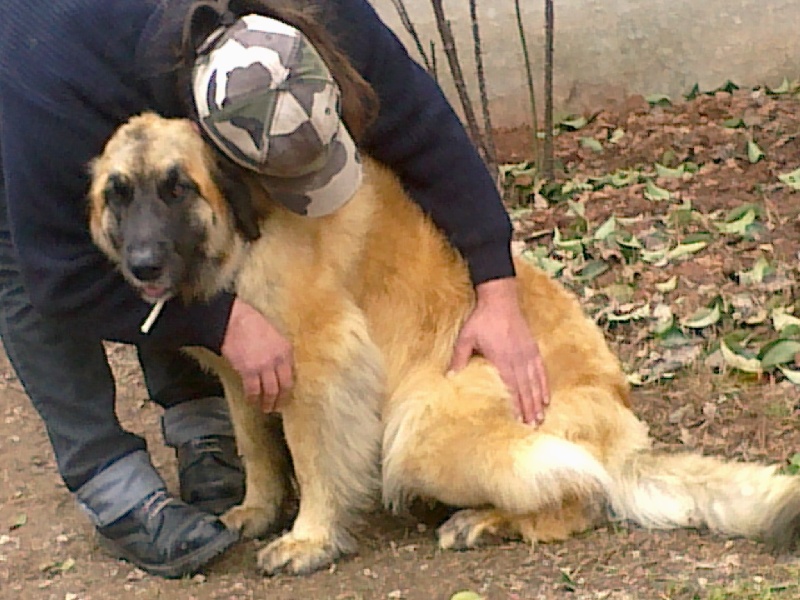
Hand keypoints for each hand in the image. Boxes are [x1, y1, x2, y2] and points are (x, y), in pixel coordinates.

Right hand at [221, 297, 293, 411]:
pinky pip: (253, 390)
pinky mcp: (249, 371)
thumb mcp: (274, 336)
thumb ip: (279, 353)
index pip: (292, 375)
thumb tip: (278, 369)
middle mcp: (279, 360)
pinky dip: (253, 398)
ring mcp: (264, 366)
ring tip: (265, 408)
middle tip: (277, 407)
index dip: (289, 388)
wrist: (234, 320)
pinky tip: (251, 401)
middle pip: (285, 386)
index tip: (285, 395)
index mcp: (287, 350)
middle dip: (281, 400)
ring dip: (268, 403)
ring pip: (271, 392)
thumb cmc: (252, 325)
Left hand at [449, 277, 549, 423]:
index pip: (511, 387)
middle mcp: (518, 359)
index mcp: (502, 359)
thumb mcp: (466, 337)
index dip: (516, 404)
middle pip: (526, 388)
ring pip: (535, 382)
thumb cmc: (481, 319)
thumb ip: (459, 358)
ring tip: (542, 416)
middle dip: (529, 408)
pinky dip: (544, 384)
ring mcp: (527, 353)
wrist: (500, 299)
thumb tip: (450, 377)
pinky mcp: (533, 348)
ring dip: (538, 400)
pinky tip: (546, 396)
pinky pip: (541, 370)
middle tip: (533, 426)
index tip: (519, 420)